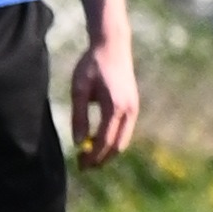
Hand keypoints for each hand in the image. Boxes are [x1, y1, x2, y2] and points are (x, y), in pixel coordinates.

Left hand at [71, 25, 140, 165]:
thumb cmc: (92, 65)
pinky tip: (97, 140)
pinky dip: (113, 141)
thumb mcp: (79, 89)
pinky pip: (125, 131)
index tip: (80, 164)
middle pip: (117, 146)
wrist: (113, 45)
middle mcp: (129, 111)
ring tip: (89, 156)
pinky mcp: (133, 106)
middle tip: (83, 166)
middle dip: (101, 159)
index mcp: (115, 107)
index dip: (92, 156)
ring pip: (123, 140)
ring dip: (107, 152)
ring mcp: (134, 109)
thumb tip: (78, 142)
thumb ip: (79, 116)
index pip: (104, 141)